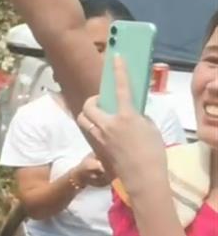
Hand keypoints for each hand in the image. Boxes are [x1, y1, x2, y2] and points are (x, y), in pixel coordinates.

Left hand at [76, 55, 168, 198]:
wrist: (142, 177)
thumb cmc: (153, 153)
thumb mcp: (151, 129)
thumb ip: (138, 117)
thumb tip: (130, 113)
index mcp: (126, 116)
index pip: (122, 89)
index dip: (119, 71)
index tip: (116, 57)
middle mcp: (108, 124)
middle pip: (88, 105)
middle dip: (92, 101)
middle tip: (102, 102)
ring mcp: (99, 137)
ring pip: (83, 119)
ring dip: (88, 114)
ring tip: (100, 116)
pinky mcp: (97, 147)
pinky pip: (89, 132)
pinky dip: (93, 128)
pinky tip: (105, 132)